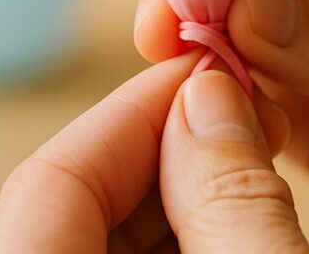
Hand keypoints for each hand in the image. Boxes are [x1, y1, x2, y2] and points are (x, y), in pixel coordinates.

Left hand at [0, 54, 307, 251]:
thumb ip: (232, 196)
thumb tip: (208, 97)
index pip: (52, 176)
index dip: (136, 109)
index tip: (210, 70)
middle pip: (74, 201)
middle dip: (169, 146)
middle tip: (247, 116)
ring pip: (101, 237)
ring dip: (183, 191)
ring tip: (256, 163)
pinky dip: (182, 237)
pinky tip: (236, 217)